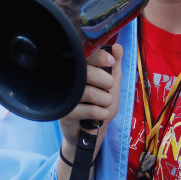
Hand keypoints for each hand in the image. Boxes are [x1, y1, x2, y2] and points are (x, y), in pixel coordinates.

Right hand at [59, 44, 122, 161]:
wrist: (91, 132)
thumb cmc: (99, 104)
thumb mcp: (112, 83)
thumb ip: (115, 65)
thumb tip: (117, 47)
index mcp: (77, 69)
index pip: (83, 55)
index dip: (98, 56)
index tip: (110, 61)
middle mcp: (66, 79)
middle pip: (85, 72)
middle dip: (104, 80)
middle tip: (109, 87)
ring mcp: (64, 96)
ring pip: (87, 92)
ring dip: (104, 99)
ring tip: (106, 103)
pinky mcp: (63, 112)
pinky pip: (85, 110)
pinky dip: (99, 112)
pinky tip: (101, 114)